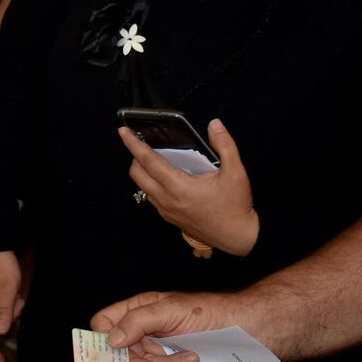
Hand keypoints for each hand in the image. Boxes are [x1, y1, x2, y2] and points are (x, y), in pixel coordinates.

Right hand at [90, 290, 227, 361]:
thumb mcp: (172, 309)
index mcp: (137, 313)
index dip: (103, 340)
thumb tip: (111, 340)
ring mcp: (157, 358)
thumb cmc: (211, 312)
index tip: (119, 351)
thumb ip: (138, 321)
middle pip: (120, 360)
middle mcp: (142, 337)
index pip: (102, 325)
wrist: (249, 331)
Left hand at [120, 119, 258, 255]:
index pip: (148, 161)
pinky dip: (151, 182)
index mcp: (179, 187)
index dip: (133, 144)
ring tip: (155, 157)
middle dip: (135, 155)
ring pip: (142, 186)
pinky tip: (166, 176)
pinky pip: (151, 196)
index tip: (123, 132)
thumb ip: (225, 145)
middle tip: (144, 143)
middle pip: (136, 173)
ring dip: (143, 170)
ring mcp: (166, 210)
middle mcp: (167, 200)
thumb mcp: (235, 172)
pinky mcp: (169, 217)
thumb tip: (214, 125)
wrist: (238, 237)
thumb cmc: (235, 207)